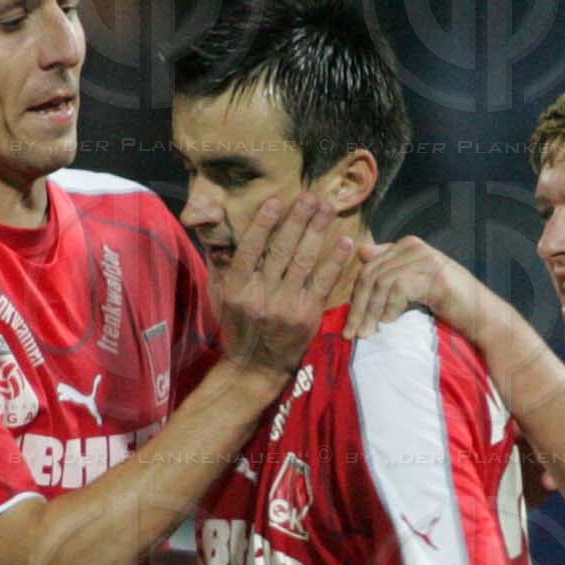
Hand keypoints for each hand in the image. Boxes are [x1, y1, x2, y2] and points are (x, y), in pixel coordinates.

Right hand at [217, 196, 355, 379]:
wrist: (256, 368)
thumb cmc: (238, 327)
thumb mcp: (221, 296)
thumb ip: (223, 264)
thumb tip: (218, 229)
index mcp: (237, 287)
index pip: (251, 248)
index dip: (264, 223)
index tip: (277, 200)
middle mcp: (261, 295)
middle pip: (282, 250)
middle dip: (298, 220)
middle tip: (311, 196)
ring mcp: (286, 305)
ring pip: (303, 261)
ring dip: (317, 232)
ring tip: (327, 208)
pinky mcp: (308, 315)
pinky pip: (324, 283)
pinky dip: (335, 261)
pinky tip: (345, 241)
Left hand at [343, 236, 486, 340]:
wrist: (482, 316)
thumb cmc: (449, 304)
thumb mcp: (414, 284)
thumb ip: (390, 268)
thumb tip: (361, 252)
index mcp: (406, 246)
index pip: (369, 268)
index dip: (355, 297)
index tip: (350, 325)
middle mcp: (413, 247)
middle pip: (371, 275)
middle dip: (359, 308)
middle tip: (352, 334)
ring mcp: (424, 259)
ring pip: (382, 283)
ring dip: (371, 312)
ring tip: (368, 334)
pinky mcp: (432, 274)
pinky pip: (399, 288)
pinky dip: (391, 308)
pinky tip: (389, 323)